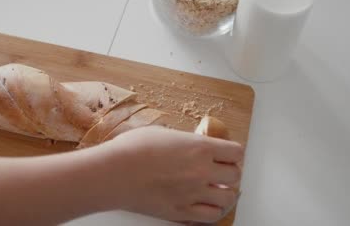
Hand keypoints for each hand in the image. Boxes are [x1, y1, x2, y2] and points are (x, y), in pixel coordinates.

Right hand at [103, 126, 243, 223]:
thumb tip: (192, 146)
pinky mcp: (182, 212)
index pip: (236, 153)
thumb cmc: (132, 149)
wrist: (113, 172)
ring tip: (217, 190)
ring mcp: (193, 194)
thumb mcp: (164, 133)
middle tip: (222, 171)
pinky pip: (211, 217)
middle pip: (235, 175)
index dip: (233, 153)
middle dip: (230, 172)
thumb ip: (185, 142)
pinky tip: (206, 205)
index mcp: (200, 148)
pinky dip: (213, 211)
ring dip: (225, 193)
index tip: (228, 155)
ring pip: (228, 199)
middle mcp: (202, 171)